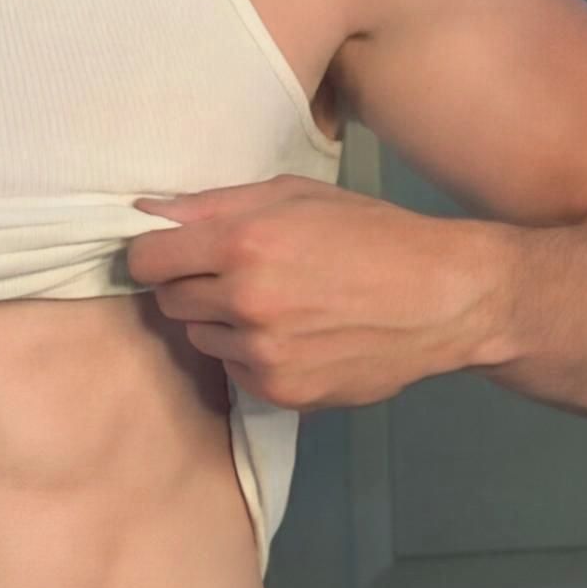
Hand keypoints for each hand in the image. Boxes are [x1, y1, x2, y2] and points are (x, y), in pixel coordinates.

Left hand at [125, 174, 488, 409]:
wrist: (443, 299)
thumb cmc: (370, 234)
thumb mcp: (293, 195)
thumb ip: (212, 204)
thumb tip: (143, 211)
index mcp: (244, 243)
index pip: (146, 259)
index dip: (153, 253)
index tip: (172, 252)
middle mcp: (247, 302)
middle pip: (169, 300)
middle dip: (190, 284)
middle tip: (235, 272)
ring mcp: (264, 354)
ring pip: (200, 338)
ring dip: (221, 321)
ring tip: (277, 302)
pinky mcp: (282, 392)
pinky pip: (235, 369)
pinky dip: (250, 354)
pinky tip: (296, 334)